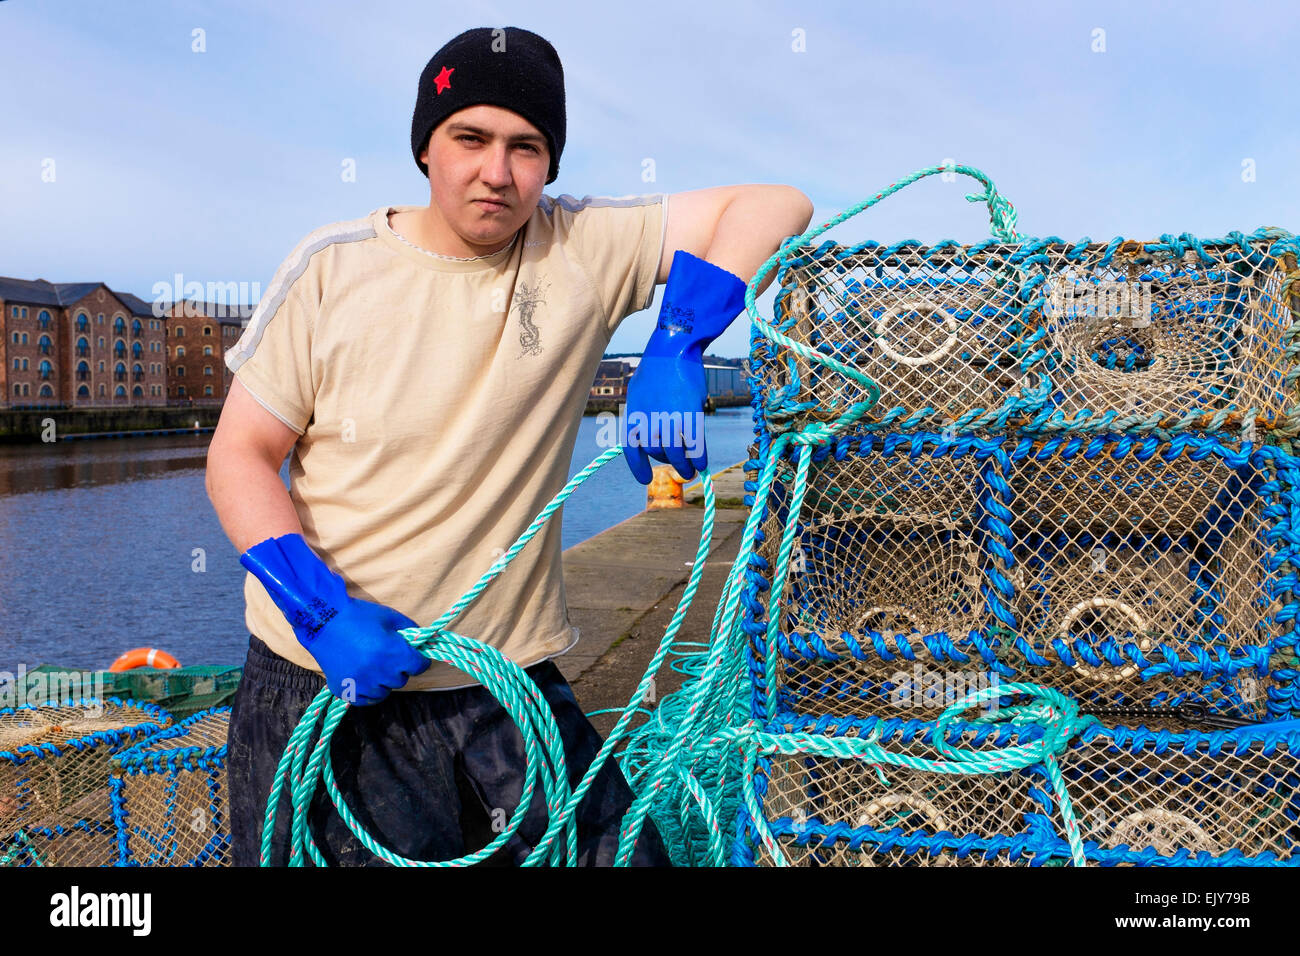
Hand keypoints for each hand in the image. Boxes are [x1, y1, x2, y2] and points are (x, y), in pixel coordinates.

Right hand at [240, 534, 429, 704]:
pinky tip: (365, 678)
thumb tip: (421, 643)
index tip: (414, 656)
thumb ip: (409, 631)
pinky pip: (366, 700)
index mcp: (392, 652)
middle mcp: (379, 672)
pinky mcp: (345, 691)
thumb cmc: (358, 616)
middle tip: (389, 657)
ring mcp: (361, 683)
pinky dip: (368, 691)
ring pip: (385, 691)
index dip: (419, 660)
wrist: (323, 621)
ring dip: (384, 681)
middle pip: (401, 679)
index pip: (419, 666)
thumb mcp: (390, 617)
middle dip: (399, 668)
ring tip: (374, 666)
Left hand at [624, 250, 746, 483]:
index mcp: (633, 415)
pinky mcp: (690, 416)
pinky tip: (702, 463)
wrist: (674, 348)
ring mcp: (669, 419)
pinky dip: (699, 457)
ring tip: (690, 471)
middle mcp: (648, 420)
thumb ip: (643, 414)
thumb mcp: (640, 391)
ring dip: (684, 467)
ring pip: (675, 454)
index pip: (632, 449)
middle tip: (678, 466)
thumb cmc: (658, 368)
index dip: (638, 467)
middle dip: (667, 461)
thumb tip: (651, 435)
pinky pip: (694, 446)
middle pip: (657, 452)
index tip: (645, 479)